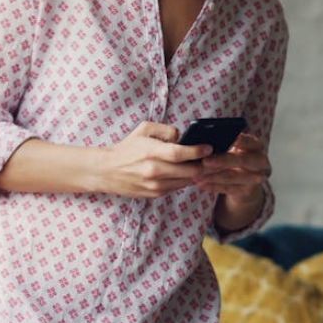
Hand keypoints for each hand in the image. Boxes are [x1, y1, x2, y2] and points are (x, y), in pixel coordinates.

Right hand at [97, 121, 211, 197]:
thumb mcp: (144, 129)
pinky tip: (190, 172)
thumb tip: (184, 137)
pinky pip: (177, 187)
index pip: (180, 153)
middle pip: (189, 171)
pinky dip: (185, 180)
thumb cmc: (128, 147)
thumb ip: (166, 130)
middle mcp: (154, 171)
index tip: (209, 147)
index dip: (198, 151)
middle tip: (215, 158)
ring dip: (197, 174)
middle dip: (205, 165)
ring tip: (205, 165)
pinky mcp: (155, 194)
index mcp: (151, 152)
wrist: (107, 171)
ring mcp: (155, 185)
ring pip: (186, 181)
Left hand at [195, 132, 269, 204]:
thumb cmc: (234, 156)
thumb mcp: (234, 148)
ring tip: (197, 175)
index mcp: (257, 146)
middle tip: (205, 161)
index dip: (240, 141)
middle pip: (242, 160)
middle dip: (223, 161)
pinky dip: (214, 186)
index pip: (250, 141)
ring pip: (234, 177)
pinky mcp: (247, 191)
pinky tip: (201, 184)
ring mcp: (256, 178)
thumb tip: (204, 140)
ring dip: (214, 176)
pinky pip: (229, 189)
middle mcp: (260, 162)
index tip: (228, 139)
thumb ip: (225, 144)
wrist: (246, 180)